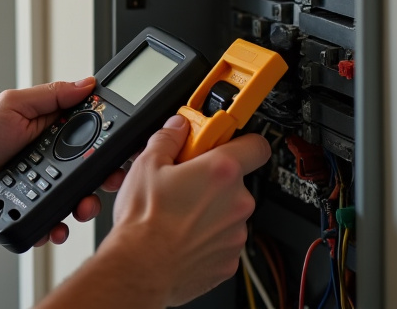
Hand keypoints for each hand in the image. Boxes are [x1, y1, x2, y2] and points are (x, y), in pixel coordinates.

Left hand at [0, 79, 125, 246]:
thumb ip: (49, 95)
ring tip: (79, 207)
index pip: (94, 134)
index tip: (121, 151)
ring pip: (79, 198)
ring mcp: (49, 184)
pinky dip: (57, 225)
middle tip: (107, 182)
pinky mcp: (38, 207)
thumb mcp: (13, 104)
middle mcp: (58, 158)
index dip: (110, 144)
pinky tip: (55, 225)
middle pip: (94, 171)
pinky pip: (55, 219)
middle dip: (105, 180)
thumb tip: (85, 83)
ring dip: (84, 205)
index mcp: (56, 129)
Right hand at [107, 115, 270, 305]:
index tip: (226, 143)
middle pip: (235, 181)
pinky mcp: (230, 260)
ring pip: (228, 212)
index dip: (242, 141)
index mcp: (221, 171)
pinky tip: (181, 236)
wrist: (140, 268)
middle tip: (184, 183)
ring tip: (177, 214)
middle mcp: (237, 202)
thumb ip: (168, 138)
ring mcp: (236, 234)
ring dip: (210, 210)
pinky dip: (207, 237)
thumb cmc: (144, 221)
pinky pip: (223, 240)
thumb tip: (177, 128)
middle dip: (212, 180)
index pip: (256, 146)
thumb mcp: (146, 165)